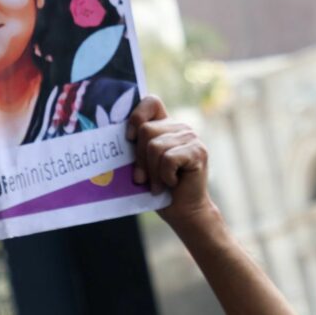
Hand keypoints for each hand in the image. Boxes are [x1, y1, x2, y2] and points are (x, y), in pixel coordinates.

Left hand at [126, 95, 214, 230]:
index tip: (129, 138)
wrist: (183, 212)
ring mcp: (191, 137)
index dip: (136, 115)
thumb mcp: (142, 164)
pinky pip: (168, 158)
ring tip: (159, 184)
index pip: (151, 102)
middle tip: (143, 179)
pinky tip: (173, 183)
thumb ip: (135, 147)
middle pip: (146, 129)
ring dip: (152, 172)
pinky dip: (165, 176)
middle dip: (140, 159)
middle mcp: (180, 127)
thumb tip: (117, 139)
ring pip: (155, 146)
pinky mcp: (198, 152)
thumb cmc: (159, 189)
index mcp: (165, 126)